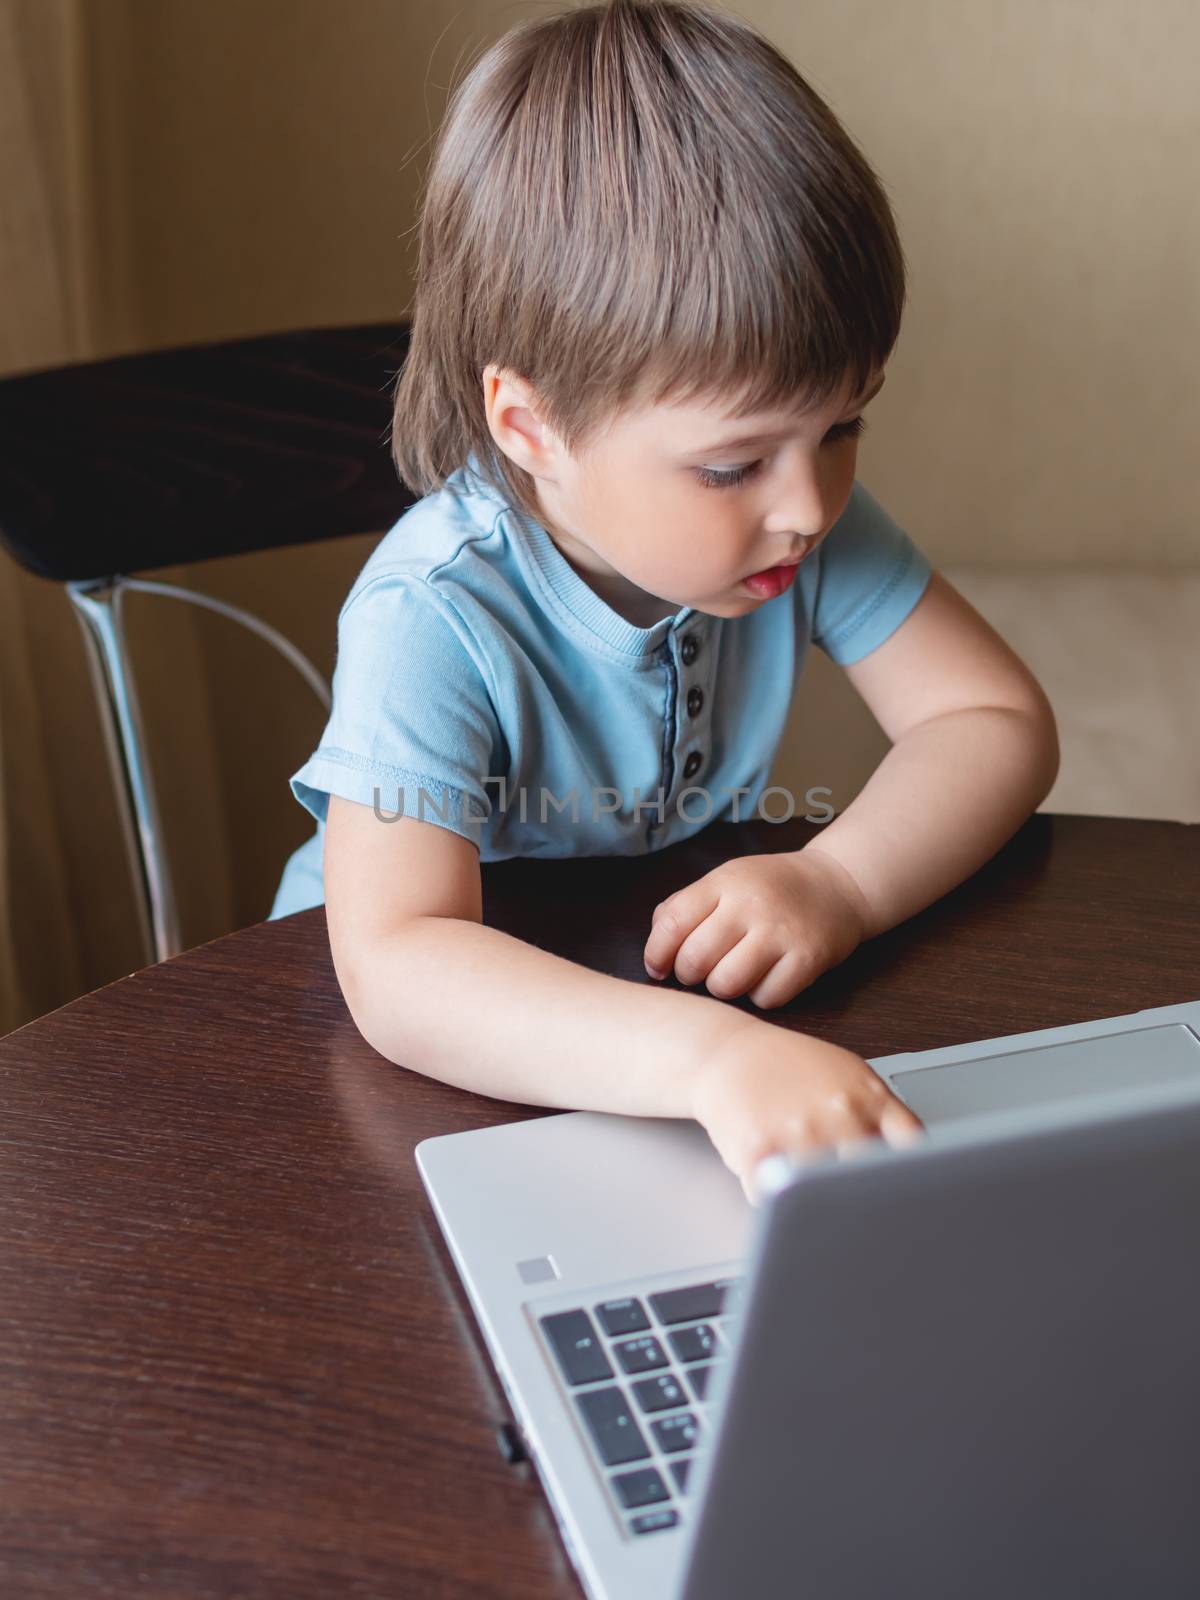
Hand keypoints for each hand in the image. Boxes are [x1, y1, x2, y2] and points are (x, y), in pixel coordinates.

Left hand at [643, 846, 870, 1008]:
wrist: (838, 884)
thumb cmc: (770, 889)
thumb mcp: (726, 881)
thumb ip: (685, 906)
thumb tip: (655, 952)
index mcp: (724, 883)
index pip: (671, 923)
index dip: (656, 953)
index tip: (658, 967)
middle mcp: (751, 905)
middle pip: (695, 959)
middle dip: (688, 974)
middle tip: (699, 971)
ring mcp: (781, 932)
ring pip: (727, 985)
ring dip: (722, 989)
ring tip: (731, 975)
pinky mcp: (808, 959)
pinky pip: (766, 998)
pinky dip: (760, 996)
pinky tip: (765, 978)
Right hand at [691, 1022, 924, 1205]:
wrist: (727, 1054)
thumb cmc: (789, 1067)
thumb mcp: (848, 1076)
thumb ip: (883, 1114)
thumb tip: (921, 1161)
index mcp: (868, 1096)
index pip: (914, 1148)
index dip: (919, 1181)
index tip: (913, 1201)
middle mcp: (839, 1114)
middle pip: (872, 1182)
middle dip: (866, 1201)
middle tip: (856, 1213)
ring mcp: (800, 1134)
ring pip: (825, 1199)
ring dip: (817, 1205)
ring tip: (805, 1186)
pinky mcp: (760, 1152)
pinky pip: (780, 1205)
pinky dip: (779, 1206)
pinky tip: (774, 1180)